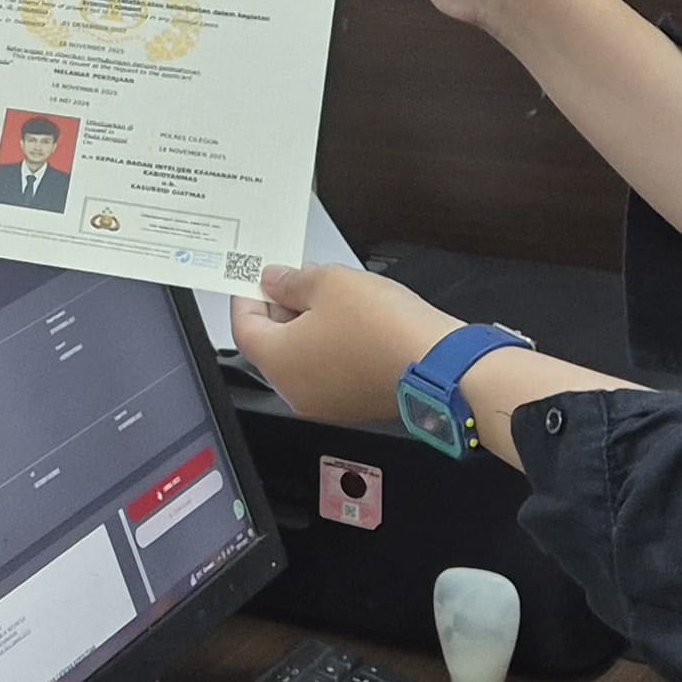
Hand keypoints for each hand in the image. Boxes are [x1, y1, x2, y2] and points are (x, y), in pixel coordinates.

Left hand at [229, 265, 446, 429]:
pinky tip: (352, 321)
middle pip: (271, 344)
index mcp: (278, 362)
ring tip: (332, 295)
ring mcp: (324, 402)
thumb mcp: (329, 282)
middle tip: (297, 279)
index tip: (258, 277)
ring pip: (301, 358)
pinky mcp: (353, 404)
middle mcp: (295, 390)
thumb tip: (276, 281)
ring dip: (308, 326)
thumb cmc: (384, 328)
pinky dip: (331, 346)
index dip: (248, 296)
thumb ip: (292, 280)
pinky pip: (328, 371)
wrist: (439, 364)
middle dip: (281, 308)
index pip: (242, 327)